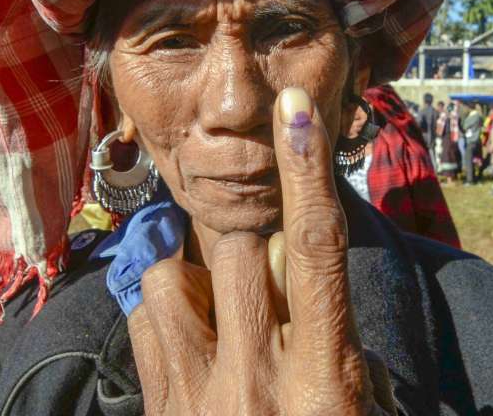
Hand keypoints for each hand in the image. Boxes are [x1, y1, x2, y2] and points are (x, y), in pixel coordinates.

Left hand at [127, 88, 391, 415]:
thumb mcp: (350, 405)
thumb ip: (334, 343)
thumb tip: (306, 280)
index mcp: (322, 376)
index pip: (315, 248)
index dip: (306, 170)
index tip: (296, 106)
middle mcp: (257, 378)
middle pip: (240, 247)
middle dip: (250, 249)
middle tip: (261, 297)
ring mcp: (198, 393)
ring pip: (171, 274)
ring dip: (195, 281)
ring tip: (218, 321)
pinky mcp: (157, 406)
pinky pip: (142, 317)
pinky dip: (164, 314)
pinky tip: (189, 342)